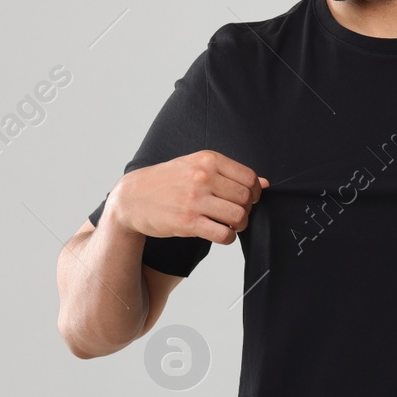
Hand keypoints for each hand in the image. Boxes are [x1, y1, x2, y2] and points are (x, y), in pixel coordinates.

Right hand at [107, 150, 268, 245]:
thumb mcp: (196, 166)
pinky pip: (223, 234)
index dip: (254, 193)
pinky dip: (227, 237)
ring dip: (239, 225)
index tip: (247, 200)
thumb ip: (229, 173)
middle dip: (246, 210)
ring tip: (228, 224)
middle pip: (246, 198)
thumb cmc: (167, 181)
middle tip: (235, 214)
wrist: (132, 197)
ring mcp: (195, 199)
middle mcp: (203, 177)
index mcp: (208, 160)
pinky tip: (219, 233)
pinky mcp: (188, 222)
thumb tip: (264, 184)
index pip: (249, 178)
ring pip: (238, 216)